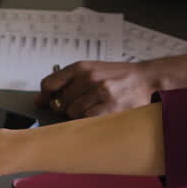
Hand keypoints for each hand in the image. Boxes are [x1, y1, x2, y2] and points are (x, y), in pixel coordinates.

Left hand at [36, 60, 162, 117]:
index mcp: (81, 67)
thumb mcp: (91, 71)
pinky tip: (101, 113)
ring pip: (72, 113)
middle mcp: (88, 77)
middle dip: (68, 107)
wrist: (147, 79)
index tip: (50, 100)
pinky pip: (87, 120)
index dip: (47, 96)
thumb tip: (39, 100)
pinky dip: (91, 121)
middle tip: (85, 103)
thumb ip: (65, 83)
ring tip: (96, 106)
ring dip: (81, 115)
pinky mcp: (109, 107)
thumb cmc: (118, 77)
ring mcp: (99, 92)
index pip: (49, 84)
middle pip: (60, 103)